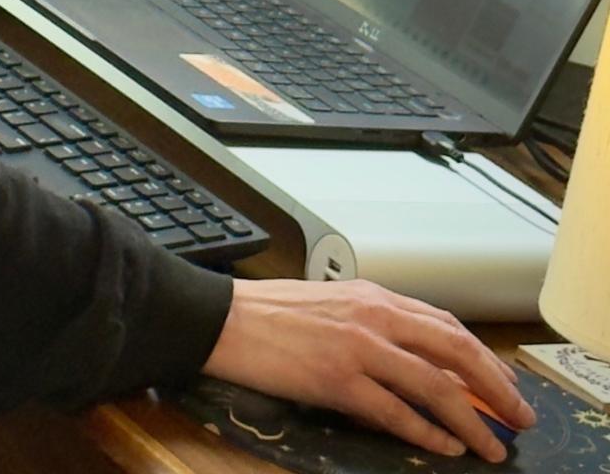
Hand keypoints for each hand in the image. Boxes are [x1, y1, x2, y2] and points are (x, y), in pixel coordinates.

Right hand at [202, 279, 534, 461]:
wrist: (223, 319)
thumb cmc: (269, 313)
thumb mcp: (330, 306)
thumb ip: (373, 325)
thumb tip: (413, 360)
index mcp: (371, 295)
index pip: (444, 324)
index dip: (482, 358)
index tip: (504, 383)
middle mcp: (371, 315)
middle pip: (453, 349)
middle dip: (495, 387)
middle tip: (519, 416)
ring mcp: (357, 346)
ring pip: (434, 383)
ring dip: (473, 418)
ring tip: (494, 445)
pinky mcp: (338, 378)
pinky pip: (396, 410)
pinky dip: (428, 432)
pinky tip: (447, 446)